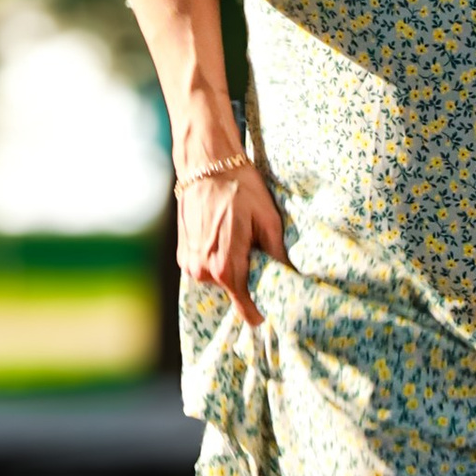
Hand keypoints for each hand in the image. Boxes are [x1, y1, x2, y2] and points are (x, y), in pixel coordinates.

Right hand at [176, 160, 286, 329]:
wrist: (205, 164)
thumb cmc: (239, 188)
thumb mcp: (268, 220)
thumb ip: (278, 255)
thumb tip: (292, 278)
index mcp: (224, 267)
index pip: (245, 308)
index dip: (261, 311)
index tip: (274, 308)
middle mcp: (202, 271)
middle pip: (234, 292)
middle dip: (248, 280)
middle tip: (259, 255)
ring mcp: (189, 264)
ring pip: (219, 280)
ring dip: (232, 269)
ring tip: (240, 241)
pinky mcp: (183, 255)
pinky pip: (206, 269)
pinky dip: (217, 260)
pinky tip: (226, 238)